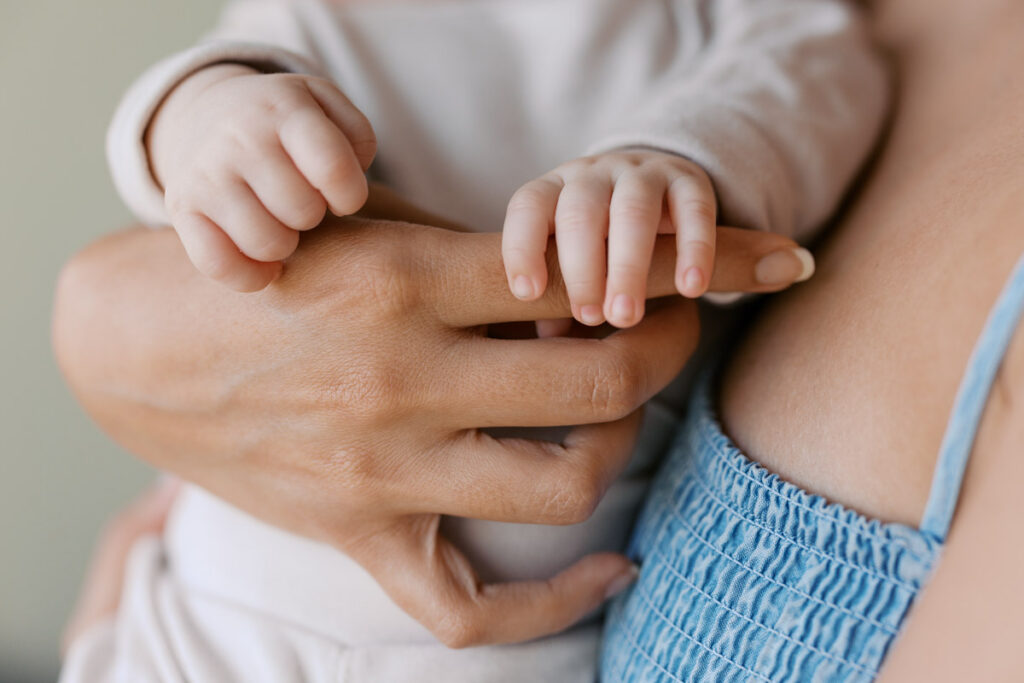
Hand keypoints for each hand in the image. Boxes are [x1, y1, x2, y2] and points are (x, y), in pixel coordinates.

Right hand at [54, 193, 812, 646]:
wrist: (139, 344)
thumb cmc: (262, 269)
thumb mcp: (362, 230)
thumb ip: (469, 255)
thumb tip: (586, 285)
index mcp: (402, 280)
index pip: (576, 280)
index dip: (650, 277)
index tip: (673, 279)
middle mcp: (399, 379)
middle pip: (597, 383)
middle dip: (664, 352)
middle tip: (670, 334)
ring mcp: (380, 469)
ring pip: (563, 487)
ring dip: (620, 447)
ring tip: (619, 419)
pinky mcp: (357, 532)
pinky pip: (470, 607)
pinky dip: (553, 600)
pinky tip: (611, 567)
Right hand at [147, 64, 376, 290]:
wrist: (201, 116)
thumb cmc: (283, 123)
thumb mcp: (325, 104)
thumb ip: (357, 133)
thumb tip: (351, 177)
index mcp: (285, 110)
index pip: (333, 168)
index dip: (350, 195)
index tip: (340, 195)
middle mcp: (241, 138)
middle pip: (302, 212)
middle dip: (313, 217)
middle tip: (302, 206)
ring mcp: (206, 175)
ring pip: (267, 244)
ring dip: (284, 246)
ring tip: (281, 225)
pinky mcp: (180, 209)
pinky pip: (219, 265)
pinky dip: (248, 276)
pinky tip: (261, 261)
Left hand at [502, 150, 718, 327]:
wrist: (658, 185)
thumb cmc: (601, 236)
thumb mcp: (574, 256)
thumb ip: (557, 292)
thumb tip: (548, 334)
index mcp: (555, 190)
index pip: (528, 206)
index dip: (523, 247)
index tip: (529, 294)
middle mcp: (594, 175)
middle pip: (580, 213)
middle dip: (583, 270)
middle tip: (590, 318)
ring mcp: (641, 173)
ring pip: (633, 211)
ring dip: (628, 267)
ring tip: (626, 316)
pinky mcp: (689, 179)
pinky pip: (693, 209)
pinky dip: (694, 249)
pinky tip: (691, 288)